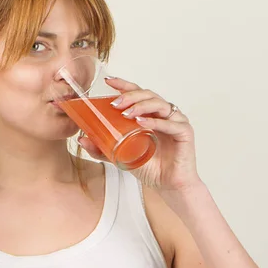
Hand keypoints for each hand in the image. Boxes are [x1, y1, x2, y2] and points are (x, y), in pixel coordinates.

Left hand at [77, 77, 202, 192]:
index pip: (137, 93)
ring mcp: (176, 121)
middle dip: (130, 96)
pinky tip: (142, 123)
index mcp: (149, 114)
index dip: (124, 85)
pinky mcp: (185, 132)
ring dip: (141, 106)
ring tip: (126, 114)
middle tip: (114, 104)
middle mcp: (163, 114)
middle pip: (147, 95)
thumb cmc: (149, 167)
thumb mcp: (120, 156)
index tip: (108, 81)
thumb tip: (81, 139)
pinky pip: (171, 123)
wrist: (167, 185)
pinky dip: (156, 122)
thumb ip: (102, 148)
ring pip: (159, 104)